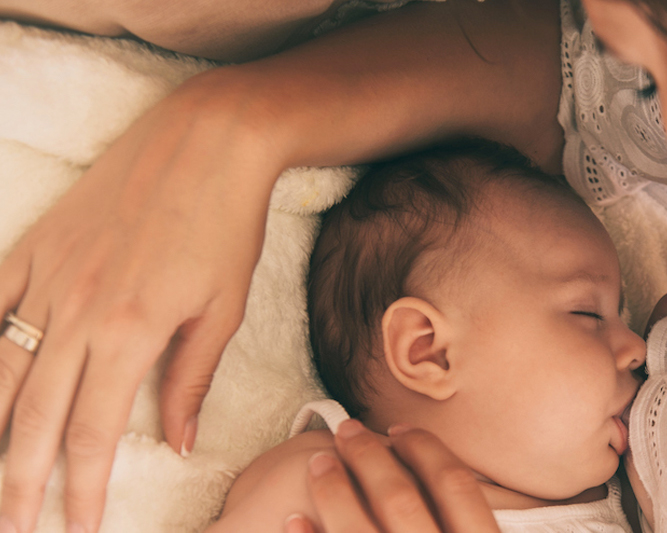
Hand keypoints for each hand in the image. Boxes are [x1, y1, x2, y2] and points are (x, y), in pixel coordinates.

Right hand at [0, 76, 282, 532]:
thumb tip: (176, 441)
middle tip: (14, 525)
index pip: (91, 432)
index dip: (80, 490)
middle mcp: (75, 309)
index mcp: (128, 331)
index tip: (78, 529)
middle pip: (32, 414)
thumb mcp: (223, 308)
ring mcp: (47, 274)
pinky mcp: (34, 244)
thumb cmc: (226, 226)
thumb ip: (192, 378)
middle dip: (18, 480)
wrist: (206, 143)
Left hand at [285, 420, 499, 532]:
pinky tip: (294, 521)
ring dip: (334, 491)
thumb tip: (461, 477)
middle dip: (370, 457)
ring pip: (358, 530)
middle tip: (348, 429)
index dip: (428, 450)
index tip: (400, 429)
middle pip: (402, 500)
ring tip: (319, 464)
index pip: (457, 486)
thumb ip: (471, 519)